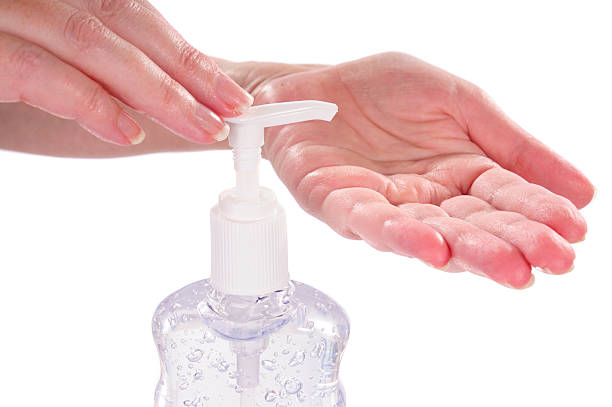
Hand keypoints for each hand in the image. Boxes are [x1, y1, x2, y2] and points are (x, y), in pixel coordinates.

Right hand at [0, 0, 251, 145]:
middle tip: (230, 112)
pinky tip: (126, 130)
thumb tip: (135, 93)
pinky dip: (87, 100)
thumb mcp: (32, 47)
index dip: (182, 53)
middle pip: (123, 23)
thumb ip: (81, 62)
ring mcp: (4, 12)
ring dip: (154, 89)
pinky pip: (38, 70)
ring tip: (200, 126)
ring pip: (92, 42)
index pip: (131, 15)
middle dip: (184, 72)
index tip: (223, 91)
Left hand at [228, 53, 593, 288]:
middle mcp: (425, 201)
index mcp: (458, 173)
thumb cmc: (383, 92)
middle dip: (513, 245)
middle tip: (552, 263)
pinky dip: (401, 236)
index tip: (574, 232)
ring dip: (467, 252)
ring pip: (430, 236)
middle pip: (474, 228)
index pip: (505, 199)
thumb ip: (511, 143)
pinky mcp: (337, 205)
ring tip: (508, 267)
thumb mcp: (459, 101)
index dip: (539, 215)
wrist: (315, 84)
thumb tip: (583, 189)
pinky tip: (433, 246)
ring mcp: (383, 208)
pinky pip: (370, 223)